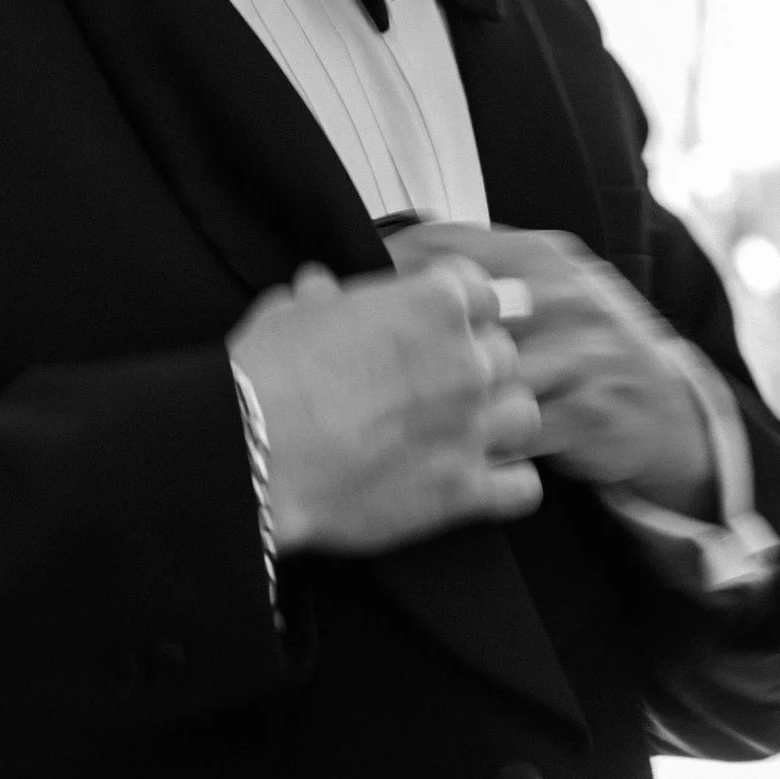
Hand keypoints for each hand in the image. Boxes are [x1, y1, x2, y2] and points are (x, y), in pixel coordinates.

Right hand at [228, 261, 543, 553]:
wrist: (255, 452)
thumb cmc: (268, 378)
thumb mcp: (292, 314)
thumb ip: (321, 298)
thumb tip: (317, 288)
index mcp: (434, 303)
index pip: (483, 294)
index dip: (459, 314)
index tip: (437, 332)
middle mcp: (466, 360)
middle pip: (505, 356)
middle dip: (475, 370)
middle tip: (436, 391)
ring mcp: (471, 426)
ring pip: (524, 417)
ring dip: (499, 425)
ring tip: (461, 436)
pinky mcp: (464, 490)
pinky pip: (523, 488)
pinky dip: (506, 488)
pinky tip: (477, 486)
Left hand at [389, 224, 712, 504]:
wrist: (664, 407)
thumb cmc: (581, 349)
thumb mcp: (540, 291)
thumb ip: (476, 272)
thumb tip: (382, 259)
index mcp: (540, 255)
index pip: (445, 246)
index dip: (386, 273)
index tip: (340, 299)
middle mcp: (562, 296)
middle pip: (457, 311)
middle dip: (401, 340)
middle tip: (357, 367)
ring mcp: (580, 354)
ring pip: (484, 374)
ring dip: (433, 399)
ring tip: (391, 416)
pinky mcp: (589, 412)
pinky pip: (515, 431)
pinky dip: (475, 445)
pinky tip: (440, 453)